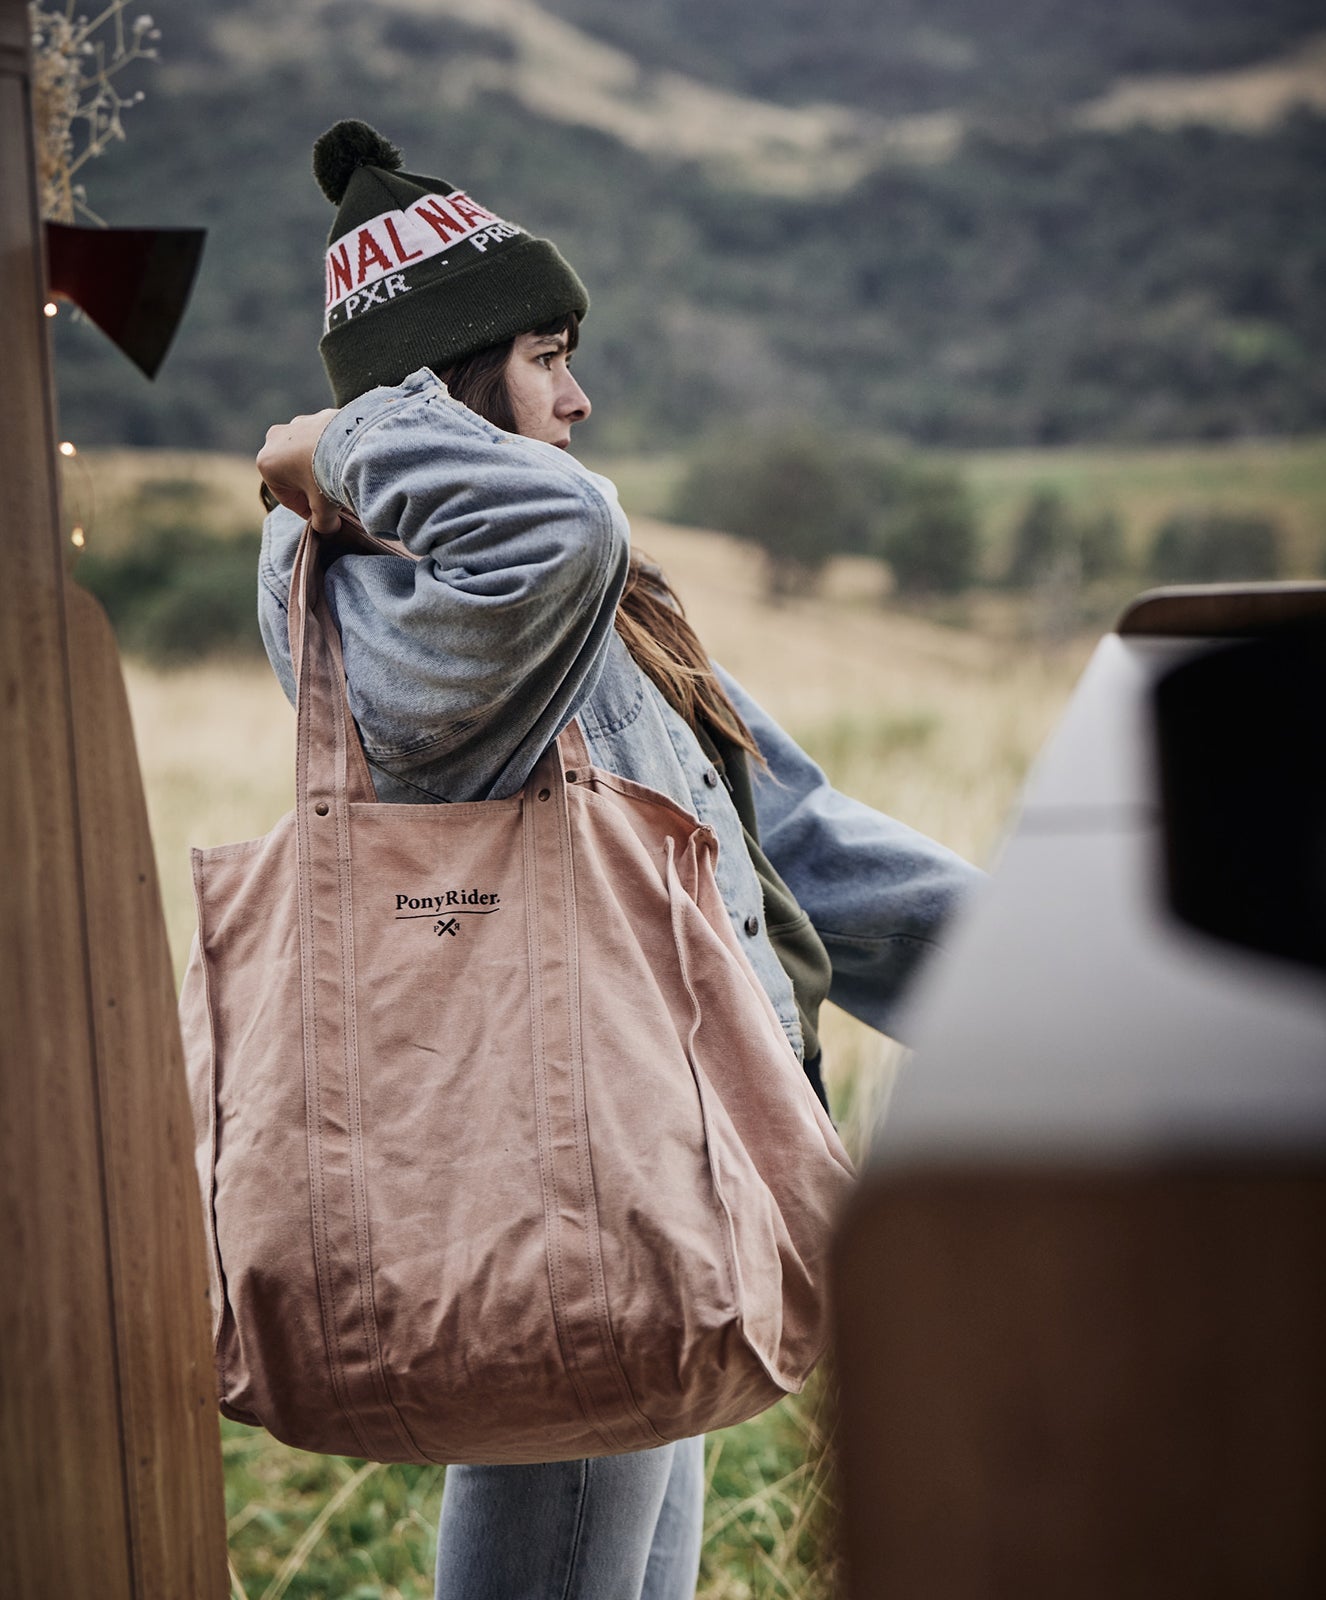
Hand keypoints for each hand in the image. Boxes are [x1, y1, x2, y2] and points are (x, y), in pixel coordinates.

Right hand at [257, 409, 341, 532]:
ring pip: (307, 453)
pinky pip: (323, 439)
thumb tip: (328, 530)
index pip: (285, 496)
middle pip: (294, 472)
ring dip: (320, 467)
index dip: (304, 510)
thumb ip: (321, 524)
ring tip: (340, 481)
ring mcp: (297, 423)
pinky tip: (347, 463)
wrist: (354, 444)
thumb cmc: (329, 478)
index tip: (320, 517)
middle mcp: (275, 439)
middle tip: (332, 500)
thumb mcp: (323, 509)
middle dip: (311, 487)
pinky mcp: (319, 415)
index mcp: (267, 463)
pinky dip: (331, 451)